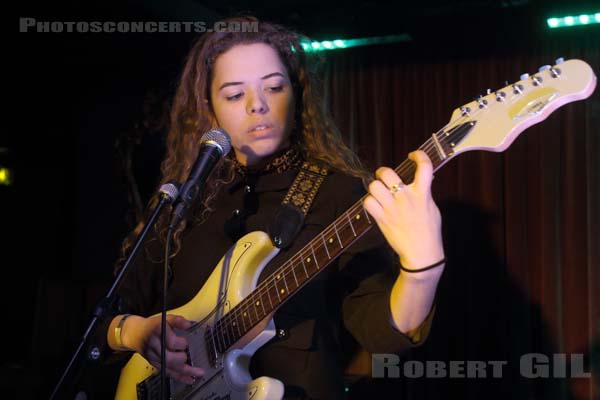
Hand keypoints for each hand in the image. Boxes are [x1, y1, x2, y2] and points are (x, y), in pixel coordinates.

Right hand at [124, 314, 203, 384]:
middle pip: (169, 358)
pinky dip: (179, 377)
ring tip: (199, 373)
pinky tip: (189, 379)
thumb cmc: (152, 326)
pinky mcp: (154, 364)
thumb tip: (190, 324)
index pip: (170, 341)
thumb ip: (178, 321)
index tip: (185, 342)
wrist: (135, 334)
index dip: (180, 343)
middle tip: (187, 354)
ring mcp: (153, 357)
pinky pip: (168, 372)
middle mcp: (154, 346)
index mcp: (157, 333)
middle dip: (181, 358)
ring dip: (185, 372)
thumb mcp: (165, 318)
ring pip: (169, 368)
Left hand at [363, 150, 443, 268]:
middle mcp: (405, 198)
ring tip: (379, 193)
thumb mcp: (432, 208)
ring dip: (375, 188)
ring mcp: (392, 208)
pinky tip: (376, 206)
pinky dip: (370, 203)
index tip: (413, 155)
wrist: (421, 253)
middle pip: (387, 173)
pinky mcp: (382, 218)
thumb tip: (422, 180)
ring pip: (374, 186)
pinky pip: (368, 202)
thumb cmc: (429, 231)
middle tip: (385, 178)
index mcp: (422, 194)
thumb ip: (425, 192)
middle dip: (384, 173)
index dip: (419, 155)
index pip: (424, 166)